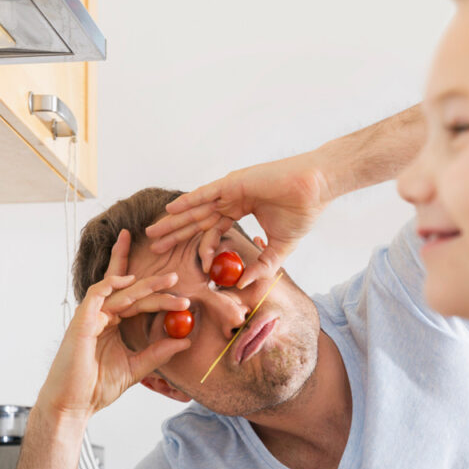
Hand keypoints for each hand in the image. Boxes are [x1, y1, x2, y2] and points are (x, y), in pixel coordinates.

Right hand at [38, 230, 190, 419]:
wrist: (74, 405)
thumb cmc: (97, 388)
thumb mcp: (136, 367)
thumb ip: (157, 353)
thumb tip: (185, 341)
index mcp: (112, 325)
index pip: (137, 302)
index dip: (158, 296)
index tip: (184, 301)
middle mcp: (101, 317)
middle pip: (129, 291)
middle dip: (153, 283)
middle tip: (176, 277)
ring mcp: (90, 317)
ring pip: (120, 291)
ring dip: (144, 284)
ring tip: (169, 280)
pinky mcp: (82, 322)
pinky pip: (96, 295)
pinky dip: (111, 284)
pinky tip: (131, 280)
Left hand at [145, 150, 333, 288]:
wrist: (315, 189)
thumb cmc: (302, 212)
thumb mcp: (280, 248)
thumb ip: (262, 266)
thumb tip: (243, 285)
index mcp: (239, 210)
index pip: (213, 231)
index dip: (202, 248)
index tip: (197, 266)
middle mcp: (231, 199)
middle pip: (197, 221)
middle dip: (175, 234)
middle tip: (154, 248)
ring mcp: (230, 190)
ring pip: (196, 209)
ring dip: (174, 221)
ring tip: (153, 232)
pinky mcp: (233, 184)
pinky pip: (205, 195)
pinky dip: (188, 202)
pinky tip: (171, 210)